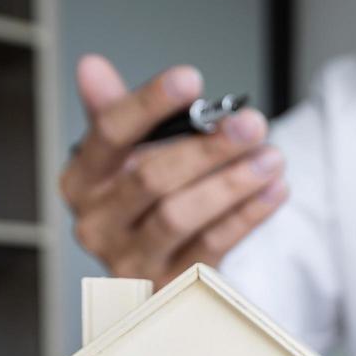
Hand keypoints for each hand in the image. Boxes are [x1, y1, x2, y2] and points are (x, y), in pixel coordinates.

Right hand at [60, 55, 287, 287]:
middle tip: (251, 124)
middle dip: (208, 148)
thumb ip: (114, 114)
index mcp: (81, 181)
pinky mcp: (170, 288)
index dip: (149, 104)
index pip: (109, 133)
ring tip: (271, 157)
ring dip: (233, 183)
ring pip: (182, 215)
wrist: (157, 278)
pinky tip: (274, 190)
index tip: (190, 79)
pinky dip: (248, 215)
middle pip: (151, 177)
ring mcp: (130, 262)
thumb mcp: (127, 160)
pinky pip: (213, 246)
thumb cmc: (146, 208)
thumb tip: (92, 66)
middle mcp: (96, 223)